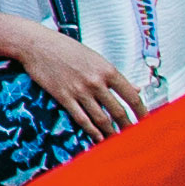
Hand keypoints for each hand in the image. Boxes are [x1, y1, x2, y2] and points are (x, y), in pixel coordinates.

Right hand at [21, 29, 147, 137]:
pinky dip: (92, 131)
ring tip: (118, 141)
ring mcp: (80, 91)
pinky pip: (82, 119)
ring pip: (101, 119)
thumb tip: (135, 88)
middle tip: (135, 137)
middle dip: (129, 127)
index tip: (147, 120)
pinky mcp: (64, 97)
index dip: (142, 111)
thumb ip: (114, 76)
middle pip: (118, 111)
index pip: (131, 95)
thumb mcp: (95, 58)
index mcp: (107, 70)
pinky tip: (98, 138)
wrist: (37, 45)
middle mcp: (96, 82)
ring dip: (111, 132)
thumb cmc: (65, 48)